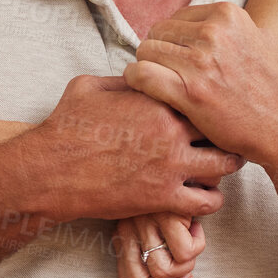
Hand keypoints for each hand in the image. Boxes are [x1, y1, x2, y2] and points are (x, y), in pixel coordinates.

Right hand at [21, 75, 243, 223]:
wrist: (50, 169)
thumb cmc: (67, 126)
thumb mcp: (93, 86)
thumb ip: (127, 80)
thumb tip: (145, 75)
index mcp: (157, 98)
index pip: (203, 92)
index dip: (209, 99)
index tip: (210, 106)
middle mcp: (171, 130)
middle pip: (222, 126)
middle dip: (227, 130)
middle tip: (226, 136)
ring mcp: (170, 165)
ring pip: (226, 164)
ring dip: (227, 165)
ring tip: (220, 166)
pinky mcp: (164, 197)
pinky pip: (208, 202)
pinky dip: (212, 199)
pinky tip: (204, 195)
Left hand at [114, 214, 204, 277]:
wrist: (181, 164)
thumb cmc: (172, 205)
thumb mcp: (158, 231)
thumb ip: (155, 258)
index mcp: (122, 238)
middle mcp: (127, 231)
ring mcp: (143, 223)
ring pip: (165, 272)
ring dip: (186, 266)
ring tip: (191, 242)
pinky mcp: (165, 215)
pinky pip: (185, 252)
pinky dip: (198, 243)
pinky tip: (195, 227)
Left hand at [123, 2, 277, 164]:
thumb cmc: (271, 91)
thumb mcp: (258, 42)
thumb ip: (228, 29)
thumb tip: (198, 24)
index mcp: (227, 15)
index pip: (175, 18)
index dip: (172, 41)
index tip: (178, 61)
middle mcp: (214, 32)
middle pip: (157, 33)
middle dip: (158, 55)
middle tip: (169, 77)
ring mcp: (202, 61)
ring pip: (145, 52)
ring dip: (147, 69)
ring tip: (160, 87)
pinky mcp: (190, 91)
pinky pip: (141, 75)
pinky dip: (135, 81)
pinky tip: (144, 91)